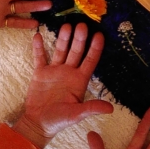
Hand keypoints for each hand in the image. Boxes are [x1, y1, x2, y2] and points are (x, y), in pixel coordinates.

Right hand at [12, 23, 112, 148]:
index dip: (95, 49)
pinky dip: (39, 47)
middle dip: (79, 39)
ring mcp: (55, 71)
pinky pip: (40, 57)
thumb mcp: (76, 114)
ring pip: (60, 51)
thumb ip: (91, 108)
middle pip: (76, 52)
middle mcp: (69, 72)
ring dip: (63, 39)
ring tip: (66, 26)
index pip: (90, 61)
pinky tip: (39, 35)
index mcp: (80, 80)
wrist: (38, 123)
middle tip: (82, 25)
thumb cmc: (60, 120)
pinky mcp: (40, 73)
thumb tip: (110, 109)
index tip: (99, 35)